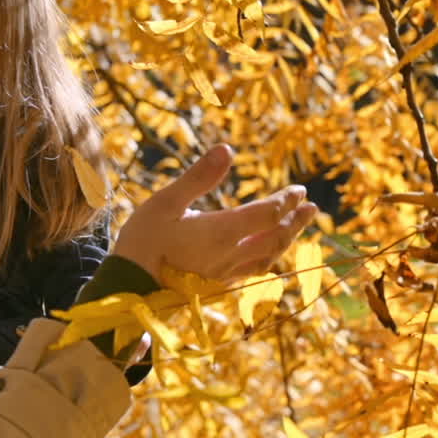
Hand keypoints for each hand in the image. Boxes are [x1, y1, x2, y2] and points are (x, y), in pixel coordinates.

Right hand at [113, 145, 316, 280]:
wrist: (127, 288)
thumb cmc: (143, 241)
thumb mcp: (165, 202)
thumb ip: (198, 177)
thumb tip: (227, 149)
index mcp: (221, 232)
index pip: (266, 214)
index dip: (285, 200)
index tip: (298, 189)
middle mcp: (230, 255)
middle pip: (274, 237)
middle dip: (294, 221)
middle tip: (311, 207)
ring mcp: (225, 274)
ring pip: (267, 258)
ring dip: (286, 241)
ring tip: (296, 229)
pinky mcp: (216, 286)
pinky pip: (252, 273)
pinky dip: (268, 259)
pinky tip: (267, 256)